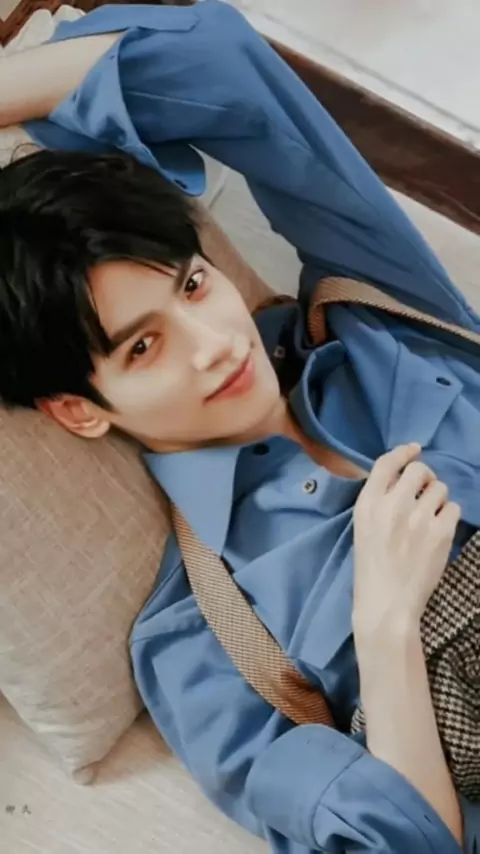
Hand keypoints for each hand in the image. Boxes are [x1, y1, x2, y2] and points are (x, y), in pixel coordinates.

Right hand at [352, 444, 460, 638]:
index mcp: (367, 504)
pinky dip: (448, 515)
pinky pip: (453, 507)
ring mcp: (418, 518)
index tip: (414, 451)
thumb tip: (403, 478)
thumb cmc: (371, 569)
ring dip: (437, 498)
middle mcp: (392, 505)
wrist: (387, 604)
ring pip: (439, 487)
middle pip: (418, 470)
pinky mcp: (440, 532)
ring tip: (430, 515)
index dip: (403, 452)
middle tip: (424, 491)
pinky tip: (439, 529)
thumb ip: (378, 502)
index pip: (387, 463)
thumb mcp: (363, 528)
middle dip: (424, 477)